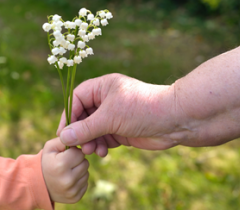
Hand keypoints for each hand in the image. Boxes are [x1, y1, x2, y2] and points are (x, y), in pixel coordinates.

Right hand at [42, 138, 88, 203]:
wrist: (38, 183)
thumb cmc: (47, 161)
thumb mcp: (50, 146)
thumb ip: (65, 139)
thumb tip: (79, 136)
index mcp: (61, 165)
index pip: (80, 153)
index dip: (73, 151)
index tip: (65, 154)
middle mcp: (67, 180)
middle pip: (85, 163)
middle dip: (77, 161)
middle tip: (66, 163)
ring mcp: (71, 191)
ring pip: (86, 173)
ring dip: (79, 170)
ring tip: (67, 171)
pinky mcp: (75, 197)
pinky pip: (85, 183)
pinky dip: (79, 180)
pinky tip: (68, 179)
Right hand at [56, 73, 177, 156]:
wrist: (176, 120)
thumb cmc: (142, 109)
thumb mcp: (110, 117)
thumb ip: (85, 128)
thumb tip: (64, 137)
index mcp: (102, 87)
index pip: (77, 99)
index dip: (69, 115)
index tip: (63, 132)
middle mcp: (107, 100)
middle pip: (83, 116)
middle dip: (80, 132)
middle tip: (78, 146)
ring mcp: (115, 115)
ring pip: (93, 130)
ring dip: (91, 141)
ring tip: (93, 151)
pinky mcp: (122, 130)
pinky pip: (104, 138)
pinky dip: (102, 146)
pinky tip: (104, 152)